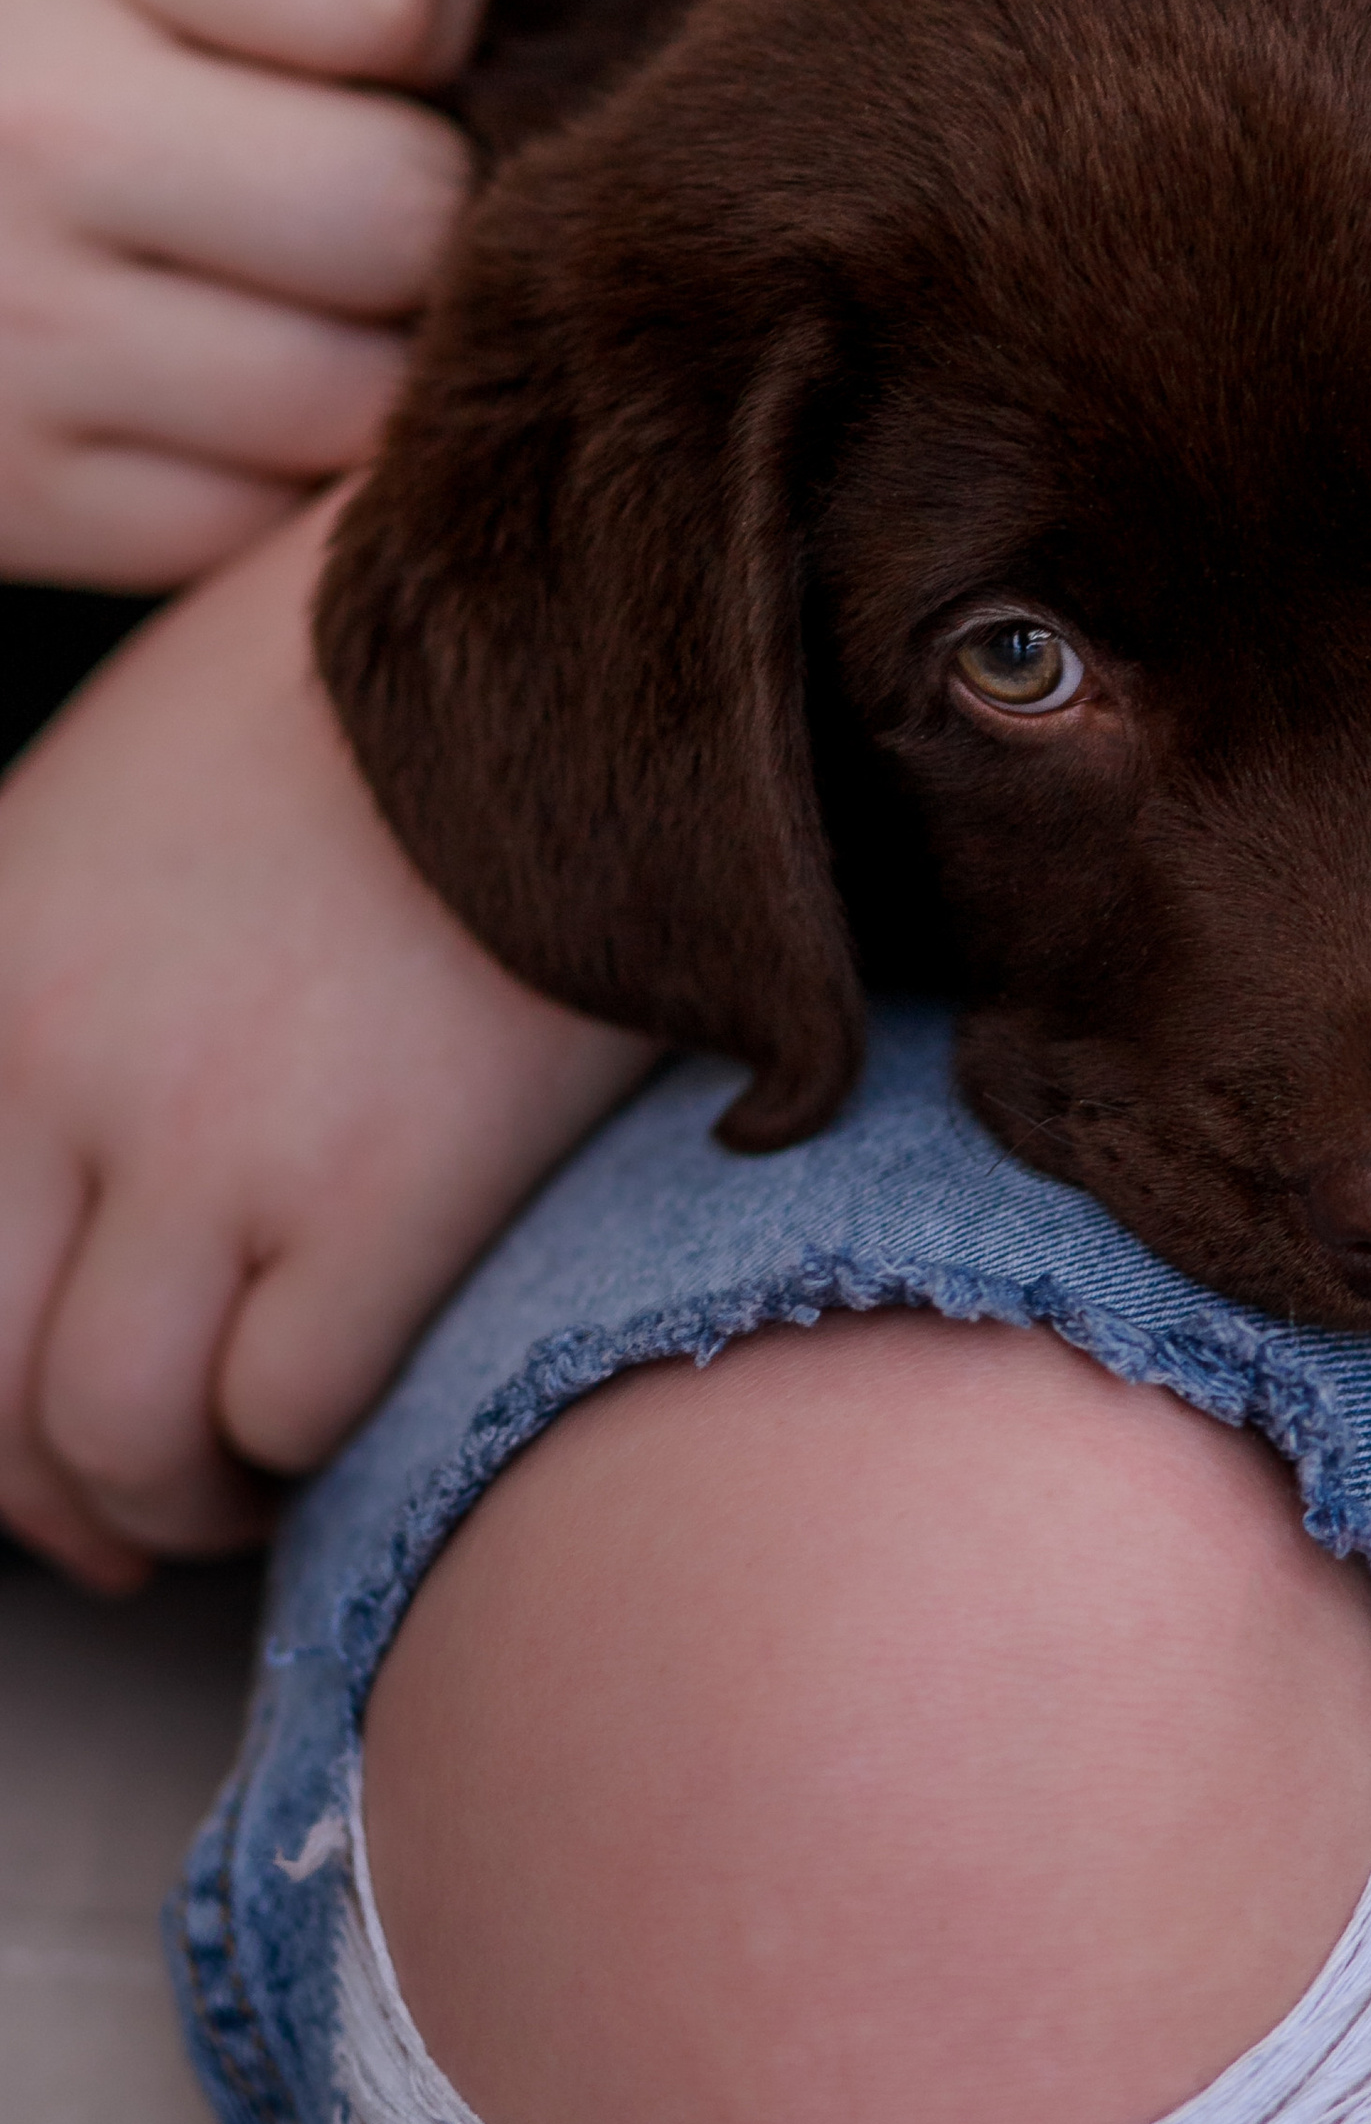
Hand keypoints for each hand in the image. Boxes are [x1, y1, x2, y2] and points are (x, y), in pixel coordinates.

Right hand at [0, 0, 485, 586]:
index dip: (419, 3)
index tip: (350, 11)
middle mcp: (29, 126)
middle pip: (402, 212)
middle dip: (406, 196)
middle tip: (329, 163)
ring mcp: (7, 336)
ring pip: (352, 397)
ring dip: (354, 349)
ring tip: (264, 272)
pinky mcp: (0, 500)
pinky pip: (247, 525)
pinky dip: (256, 471)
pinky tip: (185, 378)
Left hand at [0, 494, 654, 1589]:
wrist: (565, 616)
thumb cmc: (375, 708)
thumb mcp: (117, 824)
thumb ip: (61, 1010)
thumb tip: (81, 1198)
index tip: (48, 1445)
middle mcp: (61, 1071)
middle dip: (67, 1493)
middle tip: (150, 1507)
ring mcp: (219, 1135)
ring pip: (126, 1440)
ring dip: (191, 1491)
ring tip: (264, 1467)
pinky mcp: (387, 1180)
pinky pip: (296, 1407)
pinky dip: (319, 1439)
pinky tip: (366, 1387)